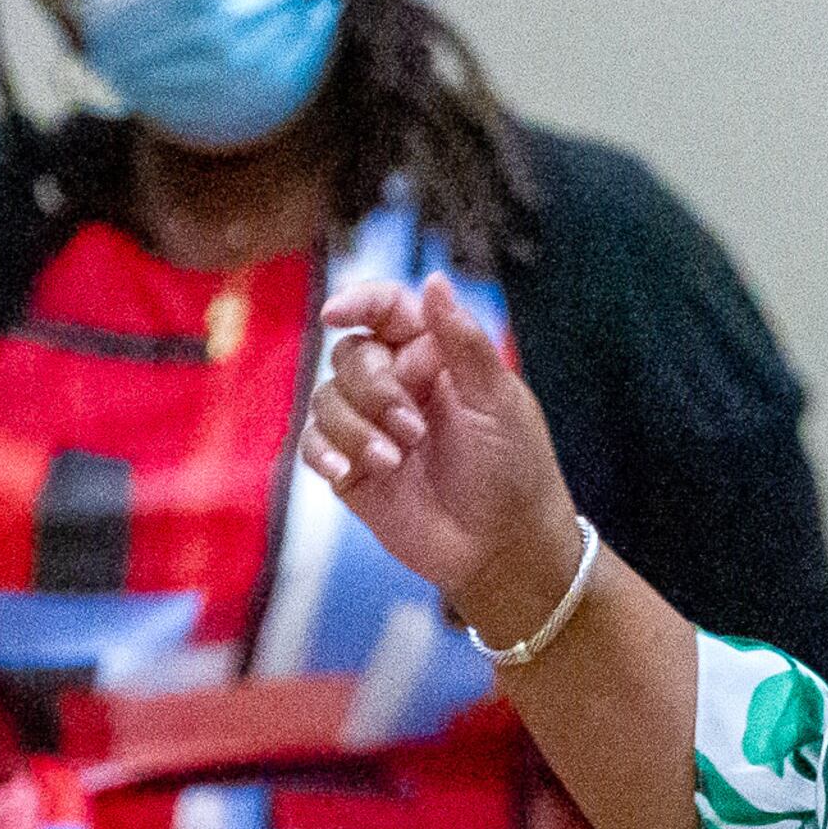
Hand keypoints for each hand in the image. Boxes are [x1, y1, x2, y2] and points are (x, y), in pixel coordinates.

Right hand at [303, 275, 582, 634]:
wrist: (503, 548)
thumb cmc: (514, 470)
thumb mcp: (498, 400)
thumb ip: (462, 340)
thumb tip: (434, 279)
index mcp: (436, 357)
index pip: (387, 310)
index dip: (359, 302)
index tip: (338, 313)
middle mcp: (398, 384)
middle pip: (351, 355)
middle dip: (374, 389)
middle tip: (415, 430)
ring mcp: (371, 426)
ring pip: (326, 397)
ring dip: (357, 427)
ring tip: (395, 461)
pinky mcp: (351, 467)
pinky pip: (313, 442)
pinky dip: (323, 449)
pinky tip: (344, 469)